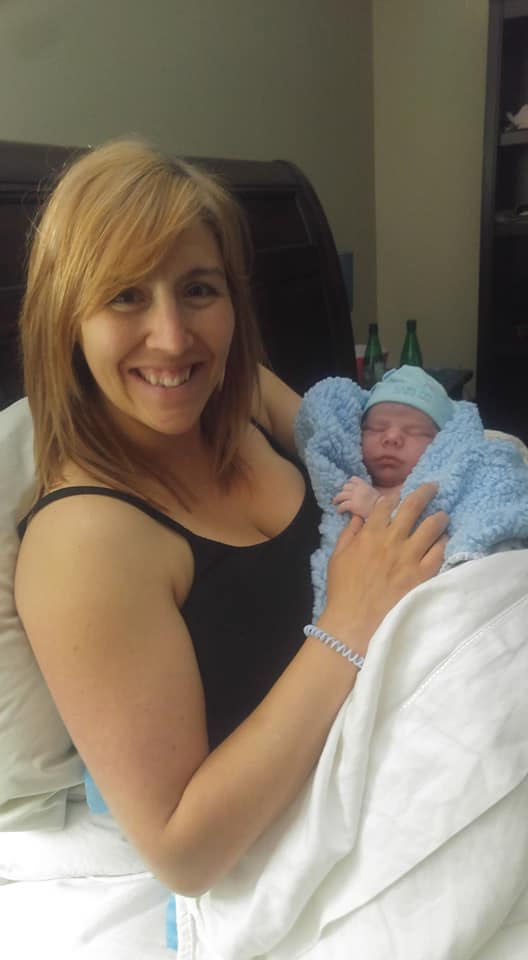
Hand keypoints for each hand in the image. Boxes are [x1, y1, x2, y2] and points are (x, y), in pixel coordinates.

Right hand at [320, 483, 447, 650]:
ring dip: (438, 517)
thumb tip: (358, 517)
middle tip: (433, 487)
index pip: (386, 505)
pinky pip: (439, 552)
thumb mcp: (337, 556)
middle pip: (412, 507)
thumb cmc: (343, 590)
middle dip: (424, 493)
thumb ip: (349, 533)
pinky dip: (443, 542)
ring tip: (443, 515)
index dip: (394, 496)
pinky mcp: (423, 574)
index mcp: (370, 534)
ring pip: (431, 526)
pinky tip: (445, 540)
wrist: (355, 621)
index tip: (400, 494)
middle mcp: (392, 540)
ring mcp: (410, 557)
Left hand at [333, 476, 380, 518]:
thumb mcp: (374, 493)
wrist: (381, 509)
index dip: (349, 483)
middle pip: (345, 487)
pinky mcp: (352, 505)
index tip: (348, 488)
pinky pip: (342, 506)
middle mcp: (358, 489)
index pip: (353, 479)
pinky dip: (339, 509)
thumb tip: (362, 494)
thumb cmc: (380, 503)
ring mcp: (354, 496)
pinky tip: (339, 512)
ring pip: (340, 495)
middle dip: (343, 492)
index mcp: (364, 485)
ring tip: (335, 503)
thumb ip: (366, 491)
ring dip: (337, 499)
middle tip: (341, 497)